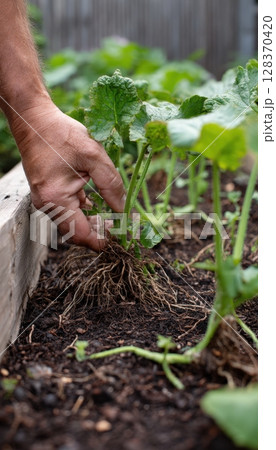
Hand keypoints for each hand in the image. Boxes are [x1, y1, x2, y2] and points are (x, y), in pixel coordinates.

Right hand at [10, 100, 124, 250]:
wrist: (35, 120)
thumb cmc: (61, 134)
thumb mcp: (93, 155)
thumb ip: (111, 183)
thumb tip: (123, 208)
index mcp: (56, 199)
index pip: (81, 234)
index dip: (102, 240)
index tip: (121, 236)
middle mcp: (48, 205)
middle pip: (76, 233)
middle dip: (99, 233)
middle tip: (121, 226)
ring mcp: (47, 200)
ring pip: (73, 223)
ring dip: (93, 223)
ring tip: (114, 217)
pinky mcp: (49, 193)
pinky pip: (68, 211)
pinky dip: (84, 211)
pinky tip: (99, 204)